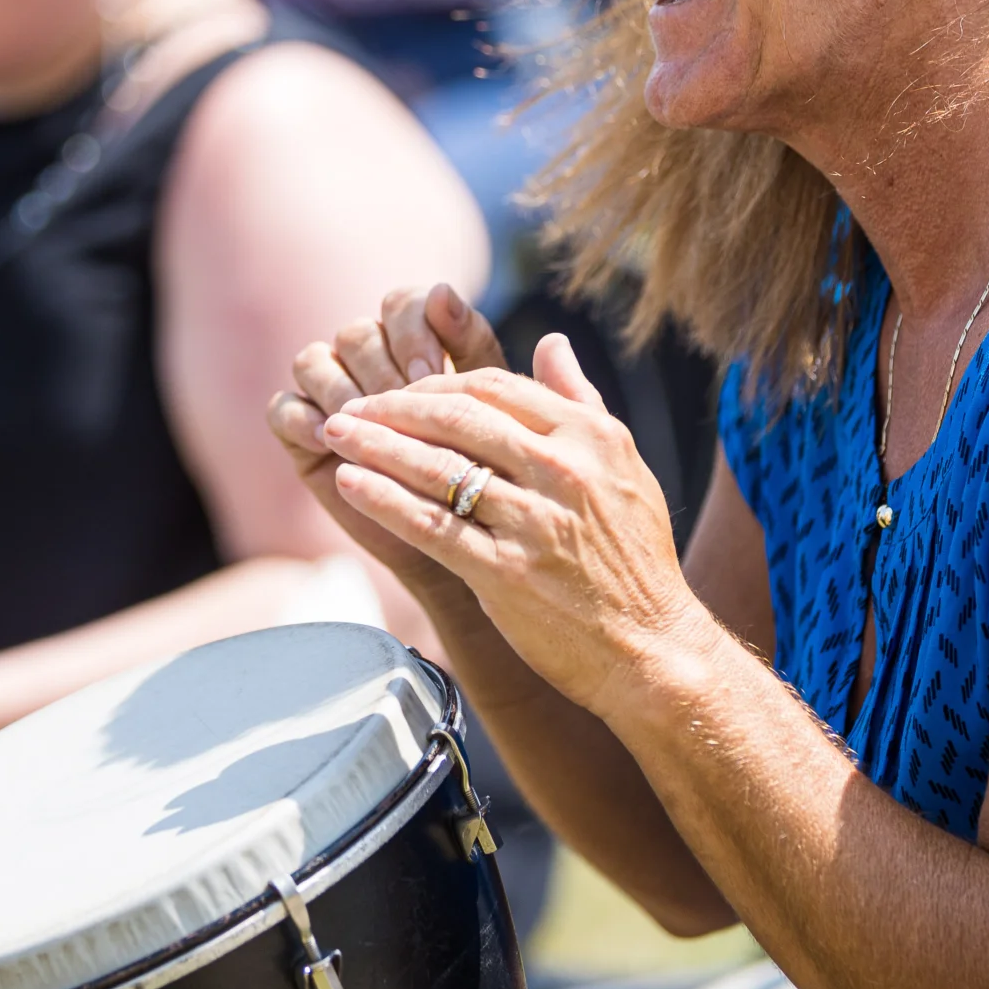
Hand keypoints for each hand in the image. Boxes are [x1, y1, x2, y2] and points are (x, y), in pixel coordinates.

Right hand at [267, 284, 505, 597]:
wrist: (467, 547)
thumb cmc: (499, 483)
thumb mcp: (516, 430)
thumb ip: (527, 382)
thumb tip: (527, 326)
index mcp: (424, 343)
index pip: (406, 303)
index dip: (415, 327)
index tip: (435, 369)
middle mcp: (374, 360)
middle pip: (359, 331)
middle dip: (380, 363)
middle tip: (403, 399)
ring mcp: (334, 395)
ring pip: (316, 359)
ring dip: (342, 388)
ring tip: (367, 423)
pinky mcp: (304, 435)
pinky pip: (285, 408)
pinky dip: (302, 419)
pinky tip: (329, 441)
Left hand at [319, 333, 709, 716]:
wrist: (652, 647)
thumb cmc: (634, 558)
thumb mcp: (623, 464)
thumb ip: (581, 400)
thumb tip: (551, 341)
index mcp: (589, 436)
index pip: (496, 386)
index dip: (438, 382)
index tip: (401, 388)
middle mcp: (563, 471)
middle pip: (458, 417)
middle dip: (395, 405)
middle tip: (352, 403)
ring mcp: (534, 523)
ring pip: (437, 466)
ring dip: (376, 444)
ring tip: (335, 431)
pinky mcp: (507, 574)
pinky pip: (431, 525)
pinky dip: (383, 499)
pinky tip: (349, 482)